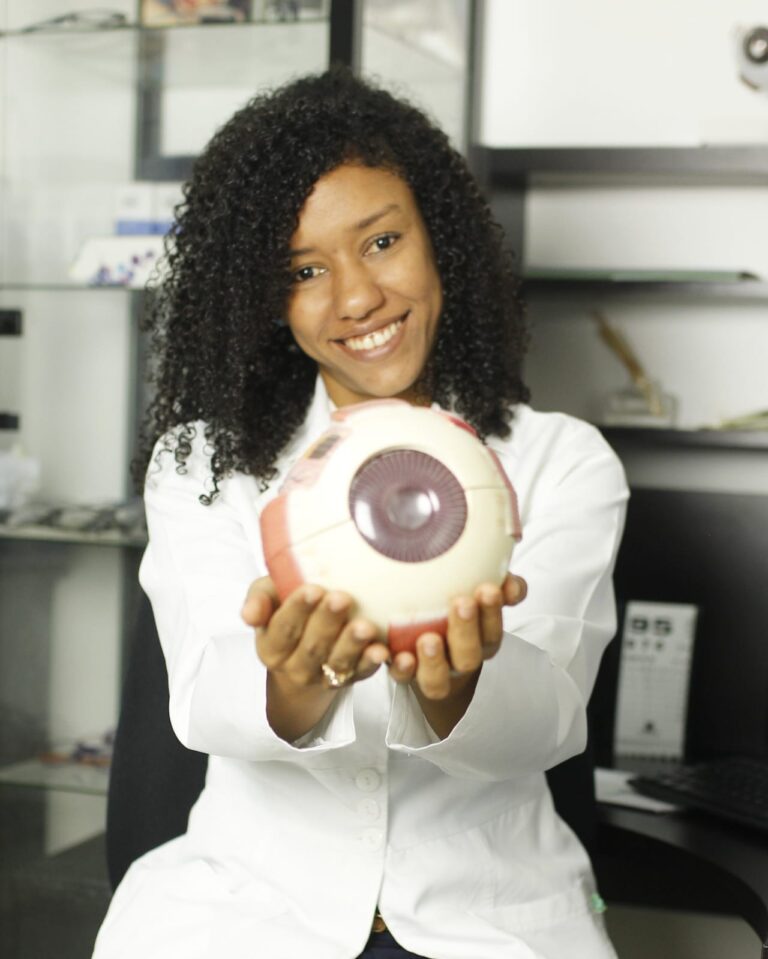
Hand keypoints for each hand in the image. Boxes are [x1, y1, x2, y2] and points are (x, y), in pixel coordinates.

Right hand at [242, 577, 389, 690]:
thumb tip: (248, 614)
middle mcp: (295, 666)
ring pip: (337, 663)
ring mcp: (323, 676)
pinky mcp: (349, 679)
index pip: (283, 628)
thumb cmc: (285, 613)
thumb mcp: (267, 599)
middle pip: (312, 646)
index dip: (297, 609)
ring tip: (364, 626)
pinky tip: (382, 651)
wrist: (299, 655)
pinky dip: (371, 663)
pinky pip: (361, 674)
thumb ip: (258, 600)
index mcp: (271, 646)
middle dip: (327, 622)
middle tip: (342, 598)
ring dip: (352, 645)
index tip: (312, 589)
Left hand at [389, 573, 527, 701]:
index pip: (493, 627)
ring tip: (428, 639)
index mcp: (481, 636)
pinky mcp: (405, 676)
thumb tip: (507, 568)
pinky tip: (399, 657)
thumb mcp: (470, 586)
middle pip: (470, 654)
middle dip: (467, 629)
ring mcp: (433, 672)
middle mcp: (460, 657)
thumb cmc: (448, 606)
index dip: (494, 611)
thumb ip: (489, 577)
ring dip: (436, 659)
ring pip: (439, 677)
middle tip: (462, 603)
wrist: (424, 655)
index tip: (489, 588)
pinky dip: (402, 670)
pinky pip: (403, 680)